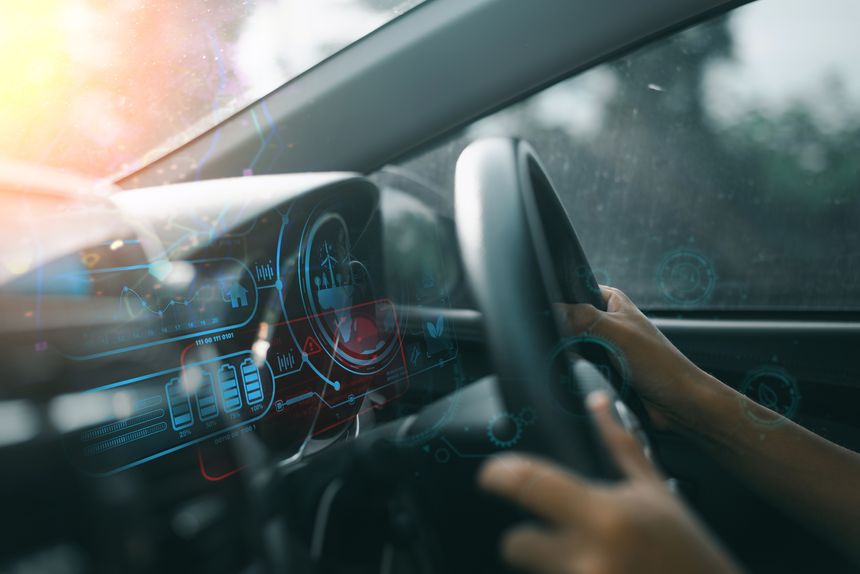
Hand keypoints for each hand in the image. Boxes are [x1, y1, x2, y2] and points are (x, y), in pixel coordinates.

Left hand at [478, 392, 739, 573]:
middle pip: (514, 544)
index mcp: (606, 516)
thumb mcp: (656, 494)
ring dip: (548, 566)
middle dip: (525, 540)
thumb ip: (621, 447)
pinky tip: (592, 572)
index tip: (490, 476)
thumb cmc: (687, 551)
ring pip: (531, 571)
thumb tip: (599, 402)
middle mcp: (589, 558)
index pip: (529, 485)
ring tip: (588, 561)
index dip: (499, 476)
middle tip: (550, 536)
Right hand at [557, 286, 707, 430]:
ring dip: (564, 353)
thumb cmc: (659, 364)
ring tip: (560, 358)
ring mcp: (600, 345)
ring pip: (567, 344)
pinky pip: (574, 365)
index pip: (573, 290)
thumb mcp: (619, 334)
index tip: (541, 311)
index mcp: (610, 301)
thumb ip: (584, 318)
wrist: (677, 403)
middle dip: (558, 331)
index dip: (556, 299)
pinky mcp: (598, 368)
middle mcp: (604, 320)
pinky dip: (569, 370)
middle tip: (551, 340)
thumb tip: (550, 308)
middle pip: (566, 319)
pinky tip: (565, 373)